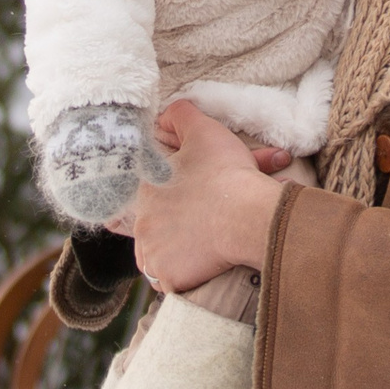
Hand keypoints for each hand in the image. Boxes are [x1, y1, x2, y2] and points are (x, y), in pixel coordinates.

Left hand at [111, 99, 287, 292]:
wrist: (249, 216)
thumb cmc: (226, 174)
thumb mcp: (203, 131)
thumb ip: (181, 116)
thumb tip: (167, 110)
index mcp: (144, 189)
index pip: (140, 193)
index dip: (163, 193)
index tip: (181, 197)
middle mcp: (141, 224)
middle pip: (153, 224)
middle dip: (175, 220)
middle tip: (204, 215)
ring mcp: (153, 253)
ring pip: (159, 252)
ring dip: (177, 246)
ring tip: (204, 239)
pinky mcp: (170, 277)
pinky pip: (172, 278)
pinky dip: (187, 271)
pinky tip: (204, 261)